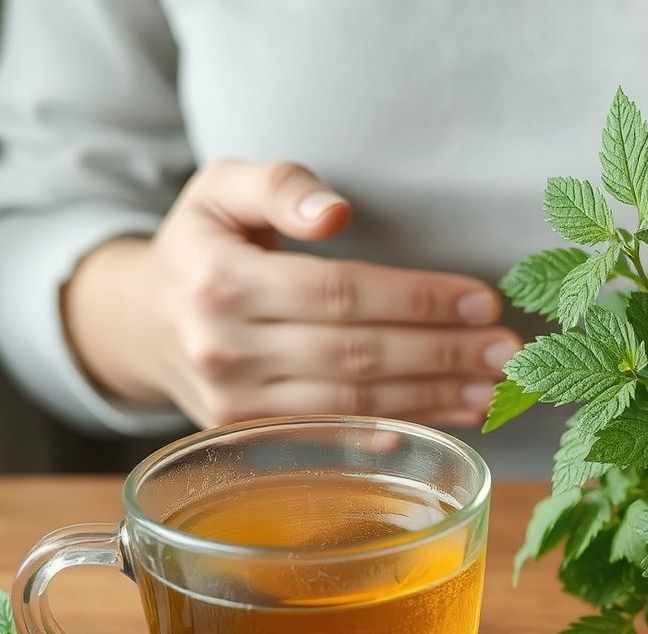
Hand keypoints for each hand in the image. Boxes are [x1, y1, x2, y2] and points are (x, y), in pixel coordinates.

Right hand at [63, 160, 519, 426]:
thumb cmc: (201, 245)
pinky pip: (334, 434)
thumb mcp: (221, 188)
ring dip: (433, 398)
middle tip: (508, 351)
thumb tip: (335, 212)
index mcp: (221, 279)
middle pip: (356, 355)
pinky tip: (450, 419)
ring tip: (495, 388)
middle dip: (442, 354)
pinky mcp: (247, 436)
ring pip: (352, 403)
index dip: (416, 300)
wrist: (139, 322)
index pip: (339, 292)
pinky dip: (397, 430)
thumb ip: (278, 183)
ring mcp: (234, 402)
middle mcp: (224, 347)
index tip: (481, 301)